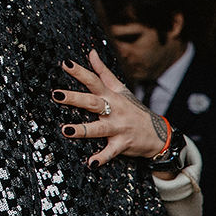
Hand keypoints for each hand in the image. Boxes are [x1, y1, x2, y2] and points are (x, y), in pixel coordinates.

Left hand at [54, 49, 167, 167]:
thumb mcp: (120, 89)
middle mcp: (114, 110)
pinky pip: (111, 152)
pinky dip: (101, 158)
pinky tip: (90, 163)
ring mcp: (119, 128)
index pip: (93, 80)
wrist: (159, 133)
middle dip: (74, 99)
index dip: (79, 71)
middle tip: (56, 94)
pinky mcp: (123, 144)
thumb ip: (103, 72)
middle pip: (92, 102)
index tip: (64, 63)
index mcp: (111, 96)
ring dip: (83, 130)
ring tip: (66, 130)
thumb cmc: (133, 109)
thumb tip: (91, 52)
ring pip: (99, 128)